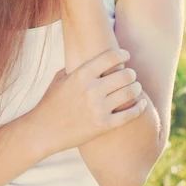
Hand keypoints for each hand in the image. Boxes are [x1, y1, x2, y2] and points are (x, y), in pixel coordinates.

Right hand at [30, 47, 145, 154]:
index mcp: (81, 75)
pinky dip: (140, 108)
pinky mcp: (103, 126)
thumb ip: (76, 67)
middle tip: (132, 75)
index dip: (122, 54)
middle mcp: (91, 90)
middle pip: (125, 75)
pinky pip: (129, 115)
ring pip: (129, 93)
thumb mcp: (60, 79)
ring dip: (137, 88)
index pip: (110, 57)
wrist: (42, 131)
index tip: (126, 55)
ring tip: (136, 88)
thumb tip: (90, 57)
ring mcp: (98, 109)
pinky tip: (142, 104)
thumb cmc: (50, 103)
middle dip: (132, 74)